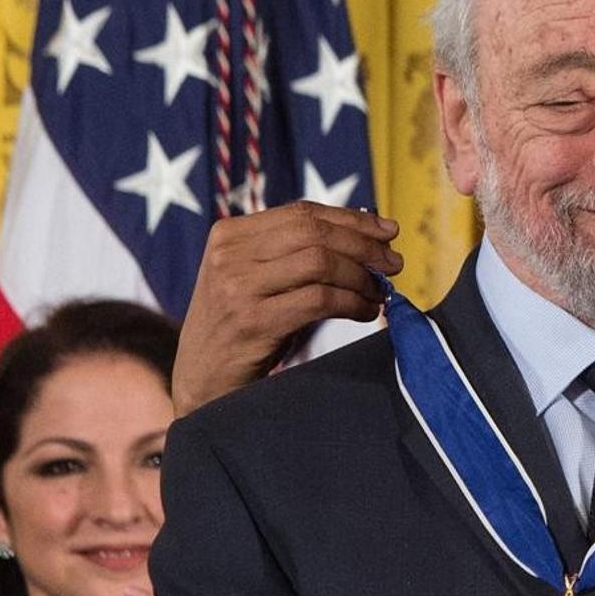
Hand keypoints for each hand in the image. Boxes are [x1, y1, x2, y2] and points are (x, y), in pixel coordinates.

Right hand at [173, 202, 402, 415]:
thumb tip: (370, 232)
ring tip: (378, 293)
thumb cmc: (243, 327)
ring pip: (320, 262)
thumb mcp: (259, 279)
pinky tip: (365, 313)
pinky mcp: (252, 321)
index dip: (352, 219)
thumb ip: (297, 253)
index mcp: (230, 234)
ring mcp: (237, 287)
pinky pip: (320, 299)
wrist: (201, 383)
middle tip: (394, 264)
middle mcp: (229, 254)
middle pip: (315, 233)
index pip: (303, 212)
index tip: (388, 231)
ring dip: (361, 277)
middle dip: (364, 246)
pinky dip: (352, 303)